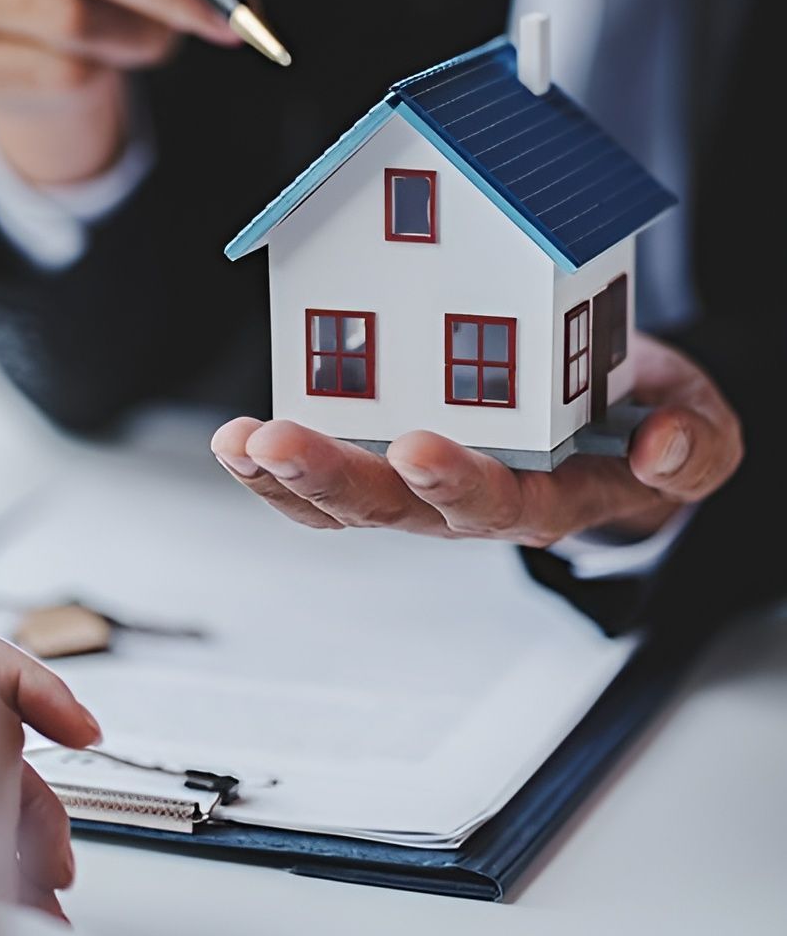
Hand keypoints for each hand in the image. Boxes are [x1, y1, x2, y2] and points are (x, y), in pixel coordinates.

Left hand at [211, 334, 743, 546]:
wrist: (613, 427)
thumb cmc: (645, 423)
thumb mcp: (698, 427)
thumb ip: (695, 444)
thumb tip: (666, 451)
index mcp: (551, 497)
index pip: (504, 504)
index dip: (462, 483)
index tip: (421, 447)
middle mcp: (474, 504)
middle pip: (399, 512)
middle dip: (335, 479)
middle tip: (281, 442)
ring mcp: (423, 488)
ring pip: (347, 508)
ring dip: (286, 480)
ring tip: (240, 442)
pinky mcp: (388, 462)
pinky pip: (323, 488)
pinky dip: (274, 470)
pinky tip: (238, 442)